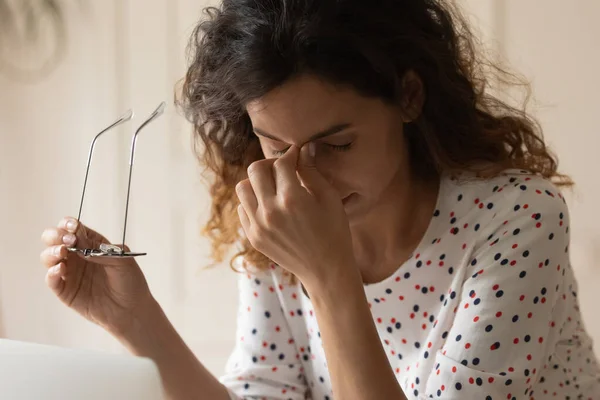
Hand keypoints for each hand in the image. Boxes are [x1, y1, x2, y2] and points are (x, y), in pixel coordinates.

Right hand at [40, 217, 154, 336]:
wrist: (131, 310)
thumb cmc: (130, 282)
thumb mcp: (123, 261)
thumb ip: (102, 250)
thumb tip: (80, 241)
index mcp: (91, 244)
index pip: (74, 228)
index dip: (69, 224)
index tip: (73, 227)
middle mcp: (77, 256)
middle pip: (55, 239)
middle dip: (56, 235)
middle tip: (67, 240)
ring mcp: (69, 272)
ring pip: (49, 257)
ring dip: (51, 252)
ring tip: (62, 253)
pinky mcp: (65, 290)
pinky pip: (51, 280)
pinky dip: (51, 273)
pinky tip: (59, 269)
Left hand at [235, 143, 356, 286]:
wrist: (326, 270)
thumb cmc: (334, 232)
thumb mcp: (329, 198)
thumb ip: (312, 171)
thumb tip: (304, 148)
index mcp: (292, 199)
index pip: (281, 163)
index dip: (291, 155)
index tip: (297, 156)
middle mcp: (270, 211)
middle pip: (255, 170)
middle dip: (270, 164)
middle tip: (283, 169)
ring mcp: (258, 226)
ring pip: (243, 188)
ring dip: (257, 182)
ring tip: (273, 187)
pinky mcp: (253, 237)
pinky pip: (242, 209)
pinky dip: (253, 202)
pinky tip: (270, 206)